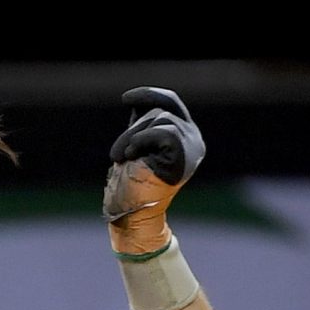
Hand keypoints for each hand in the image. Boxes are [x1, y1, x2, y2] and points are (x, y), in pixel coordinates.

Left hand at [104, 87, 204, 254]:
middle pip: (161, 110)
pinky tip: (133, 156)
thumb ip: (143, 125)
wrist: (133, 215)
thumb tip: (141, 102)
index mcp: (183, 137)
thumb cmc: (131, 185)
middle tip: (116, 154)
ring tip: (122, 159)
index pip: (170, 103)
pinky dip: (142, 140)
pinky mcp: (185, 156)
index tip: (126, 98)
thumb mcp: (136, 145)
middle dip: (133, 128)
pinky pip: (163, 131)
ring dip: (132, 137)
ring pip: (159, 119)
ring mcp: (192, 147)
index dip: (150, 95)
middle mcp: (193, 140)